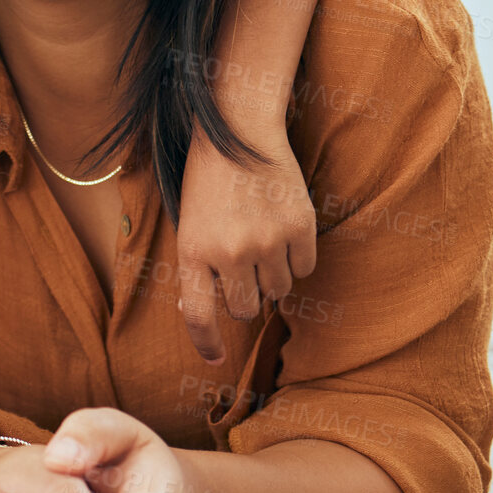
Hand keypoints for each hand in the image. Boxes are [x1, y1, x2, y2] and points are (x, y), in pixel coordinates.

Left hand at [176, 124, 316, 362]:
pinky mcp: (300, 227)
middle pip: (244, 309)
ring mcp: (267, 241)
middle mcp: (229, 252)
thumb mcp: (188, 225)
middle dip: (243, 298)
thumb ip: (200, 268)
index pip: (198, 316)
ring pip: (277, 291)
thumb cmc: (207, 182)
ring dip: (270, 277)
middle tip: (240, 270)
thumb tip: (215, 314)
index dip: (205, 344)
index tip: (214, 361)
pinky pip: (304, 268)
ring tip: (258, 240)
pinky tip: (281, 230)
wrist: (238, 131)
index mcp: (192, 251)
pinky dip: (295, 258)